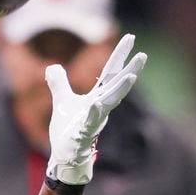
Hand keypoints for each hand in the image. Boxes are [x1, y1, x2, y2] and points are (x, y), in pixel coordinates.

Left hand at [45, 34, 145, 184]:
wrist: (65, 156)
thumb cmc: (68, 131)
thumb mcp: (62, 101)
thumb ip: (59, 83)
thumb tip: (52, 66)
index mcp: (97, 97)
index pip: (110, 73)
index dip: (119, 55)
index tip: (130, 38)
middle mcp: (99, 107)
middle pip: (116, 86)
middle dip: (130, 71)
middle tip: (143, 56)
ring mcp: (93, 121)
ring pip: (110, 103)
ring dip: (120, 91)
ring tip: (131, 77)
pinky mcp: (83, 135)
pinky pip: (90, 124)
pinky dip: (94, 114)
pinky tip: (97, 104)